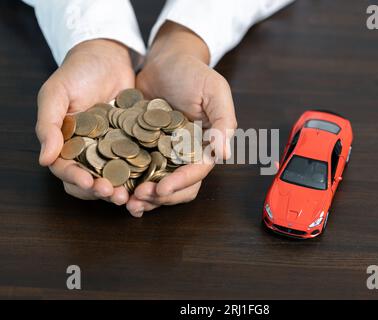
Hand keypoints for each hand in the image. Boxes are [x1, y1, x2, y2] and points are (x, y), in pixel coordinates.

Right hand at [36, 39, 134, 204]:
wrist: (109, 56)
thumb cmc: (77, 72)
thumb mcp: (56, 94)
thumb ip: (48, 125)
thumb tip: (44, 160)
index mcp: (67, 144)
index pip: (68, 170)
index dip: (78, 180)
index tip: (91, 184)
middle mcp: (89, 151)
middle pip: (93, 180)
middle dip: (103, 191)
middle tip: (117, 196)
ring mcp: (113, 149)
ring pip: (117, 176)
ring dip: (124, 189)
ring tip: (135, 195)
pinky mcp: (135, 143)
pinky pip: (139, 162)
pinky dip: (144, 174)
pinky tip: (152, 181)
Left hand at [127, 22, 236, 216]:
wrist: (166, 59)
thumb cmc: (194, 72)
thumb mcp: (215, 91)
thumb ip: (223, 122)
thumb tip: (225, 154)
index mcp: (205, 145)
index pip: (197, 172)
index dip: (180, 183)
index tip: (161, 190)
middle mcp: (186, 154)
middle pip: (179, 186)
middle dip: (161, 197)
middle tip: (139, 200)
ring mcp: (164, 152)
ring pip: (158, 183)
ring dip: (145, 196)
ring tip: (126, 201)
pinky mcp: (143, 147)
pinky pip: (138, 170)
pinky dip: (130, 182)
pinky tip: (117, 188)